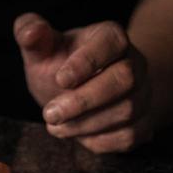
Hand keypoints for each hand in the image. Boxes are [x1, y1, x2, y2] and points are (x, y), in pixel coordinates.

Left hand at [13, 13, 153, 152]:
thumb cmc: (59, 65)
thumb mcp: (41, 49)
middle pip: (124, 80)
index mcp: (111, 37)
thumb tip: (30, 31)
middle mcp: (134, 63)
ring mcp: (142, 94)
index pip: (111, 43)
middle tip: (50, 113)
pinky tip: (77, 134)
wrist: (79, 92)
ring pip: (127, 111)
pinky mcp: (142, 122)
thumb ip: (30, 34)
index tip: (59, 79)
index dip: (87, 62)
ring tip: (55, 125)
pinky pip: (129, 135)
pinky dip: (99, 141)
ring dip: (86, 124)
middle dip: (84, 100)